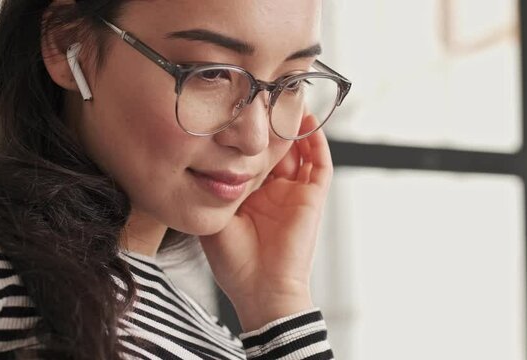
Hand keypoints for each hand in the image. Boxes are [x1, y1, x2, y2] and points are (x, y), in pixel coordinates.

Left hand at [199, 114, 332, 330]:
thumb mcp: (215, 217)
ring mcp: (295, 192)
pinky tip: (305, 119)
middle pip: (275, 148)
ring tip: (286, 96)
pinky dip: (315, 141)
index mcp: (250, 195)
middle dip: (270, 123)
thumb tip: (206, 157)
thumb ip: (215, 188)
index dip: (245, 134)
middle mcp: (273, 190)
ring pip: (298, 150)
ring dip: (293, 126)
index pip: (250, 155)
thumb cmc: (233, 262)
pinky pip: (320, 164)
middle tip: (264, 93)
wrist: (260, 289)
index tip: (236, 109)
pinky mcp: (313, 197)